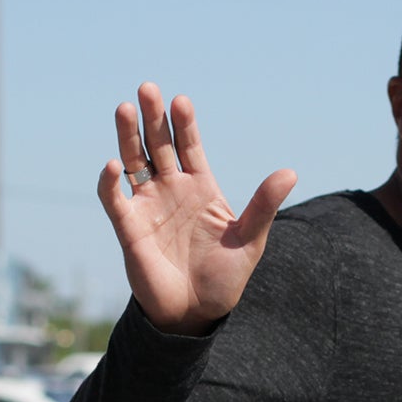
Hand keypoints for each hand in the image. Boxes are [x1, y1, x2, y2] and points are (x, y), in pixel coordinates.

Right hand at [97, 83, 296, 335]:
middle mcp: (171, 189)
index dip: (184, 123)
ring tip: (125, 108)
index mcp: (201, 187)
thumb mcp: (251, 239)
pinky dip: (110, 182)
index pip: (189, 145)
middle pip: (158, 144)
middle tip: (147, 88)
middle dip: (152, 117)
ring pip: (134, 162)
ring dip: (128, 136)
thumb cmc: (225, 276)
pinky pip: (115, 199)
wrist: (197, 313)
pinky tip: (114, 165)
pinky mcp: (129, 227)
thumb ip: (264, 205)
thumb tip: (290, 172)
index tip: (181, 101)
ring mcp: (148, 205)